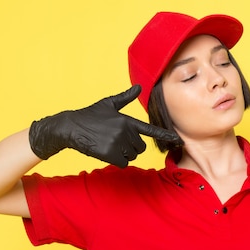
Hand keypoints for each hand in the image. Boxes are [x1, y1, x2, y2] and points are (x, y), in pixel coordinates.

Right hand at [28, 85, 182, 167]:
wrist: (70, 127)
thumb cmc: (90, 115)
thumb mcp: (108, 104)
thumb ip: (125, 98)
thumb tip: (138, 87)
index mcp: (127, 120)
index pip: (151, 130)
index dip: (165, 135)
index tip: (178, 140)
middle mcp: (125, 131)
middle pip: (140, 148)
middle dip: (130, 147)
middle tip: (115, 140)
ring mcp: (117, 142)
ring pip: (131, 156)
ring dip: (122, 154)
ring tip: (108, 144)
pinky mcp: (110, 153)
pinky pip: (122, 163)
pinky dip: (116, 161)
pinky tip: (106, 152)